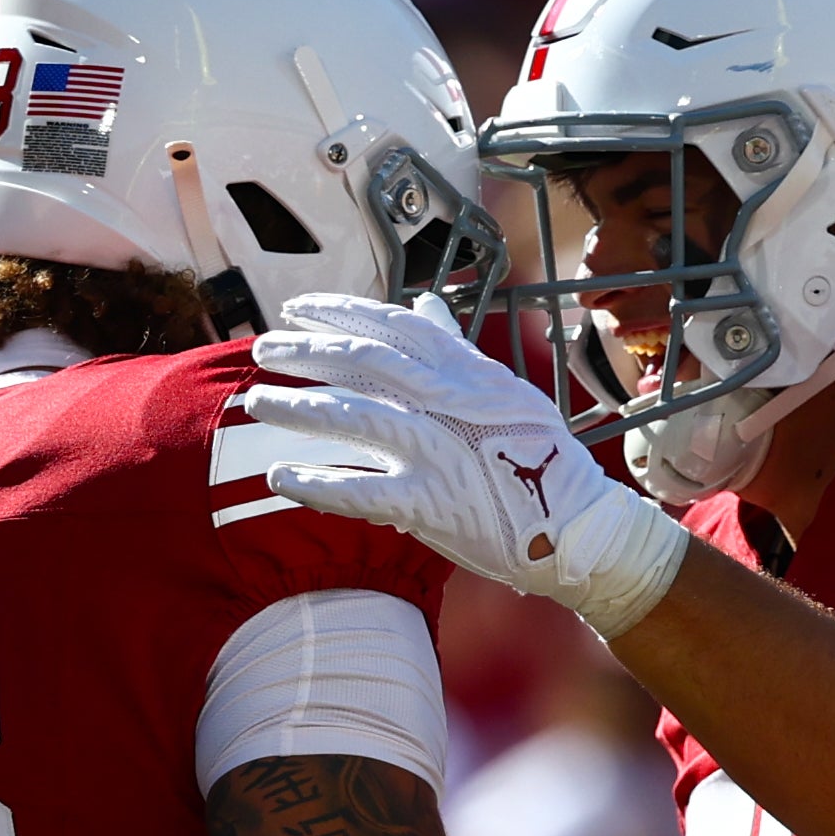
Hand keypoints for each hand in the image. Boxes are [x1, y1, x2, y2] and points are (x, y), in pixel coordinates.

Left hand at [244, 293, 690, 636]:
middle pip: (363, 362)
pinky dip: (316, 483)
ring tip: (256, 403)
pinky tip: (280, 476)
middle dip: (306, 351)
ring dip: (298, 408)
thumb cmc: (537, 460)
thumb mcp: (504, 390)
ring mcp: (439, 451)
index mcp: (465, 373)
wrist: (578, 528)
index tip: (296, 309)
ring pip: (354, 417)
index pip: (391, 327)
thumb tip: (423, 308)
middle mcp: (449, 403)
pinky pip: (359, 491)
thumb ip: (454, 351)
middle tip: (261, 349)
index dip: (339, 313)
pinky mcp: (431, 503)